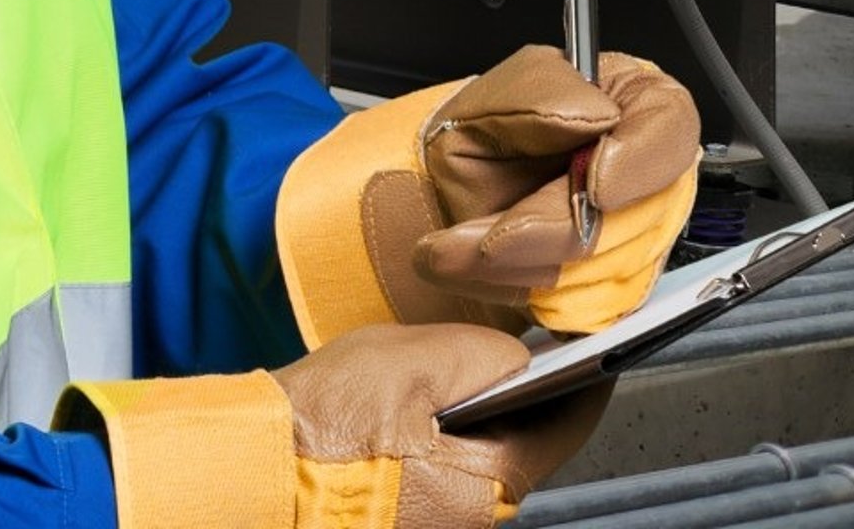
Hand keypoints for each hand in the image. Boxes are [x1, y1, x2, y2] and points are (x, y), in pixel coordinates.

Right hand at [55, 323, 605, 528]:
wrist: (254, 469)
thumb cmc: (324, 423)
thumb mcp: (410, 360)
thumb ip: (480, 352)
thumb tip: (520, 356)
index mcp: (489, 482)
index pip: (569, 425)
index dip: (588, 377)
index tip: (599, 346)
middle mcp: (475, 517)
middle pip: (523, 443)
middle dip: (520, 394)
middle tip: (509, 343)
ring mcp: (438, 522)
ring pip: (479, 455)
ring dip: (473, 413)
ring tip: (443, 367)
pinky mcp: (404, 517)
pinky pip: (441, 467)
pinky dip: (439, 433)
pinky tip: (406, 403)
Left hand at [274, 43, 700, 347]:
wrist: (401, 214)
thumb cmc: (441, 153)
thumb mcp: (472, 110)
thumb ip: (534, 98)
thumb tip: (589, 107)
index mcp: (612, 102)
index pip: (667, 123)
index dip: (638, 155)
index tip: (592, 175)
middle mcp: (623, 170)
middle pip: (639, 211)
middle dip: (551, 227)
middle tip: (480, 231)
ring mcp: (614, 237)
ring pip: (612, 268)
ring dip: (524, 265)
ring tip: (461, 251)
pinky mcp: (593, 297)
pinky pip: (587, 311)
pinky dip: (523, 297)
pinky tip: (482, 274)